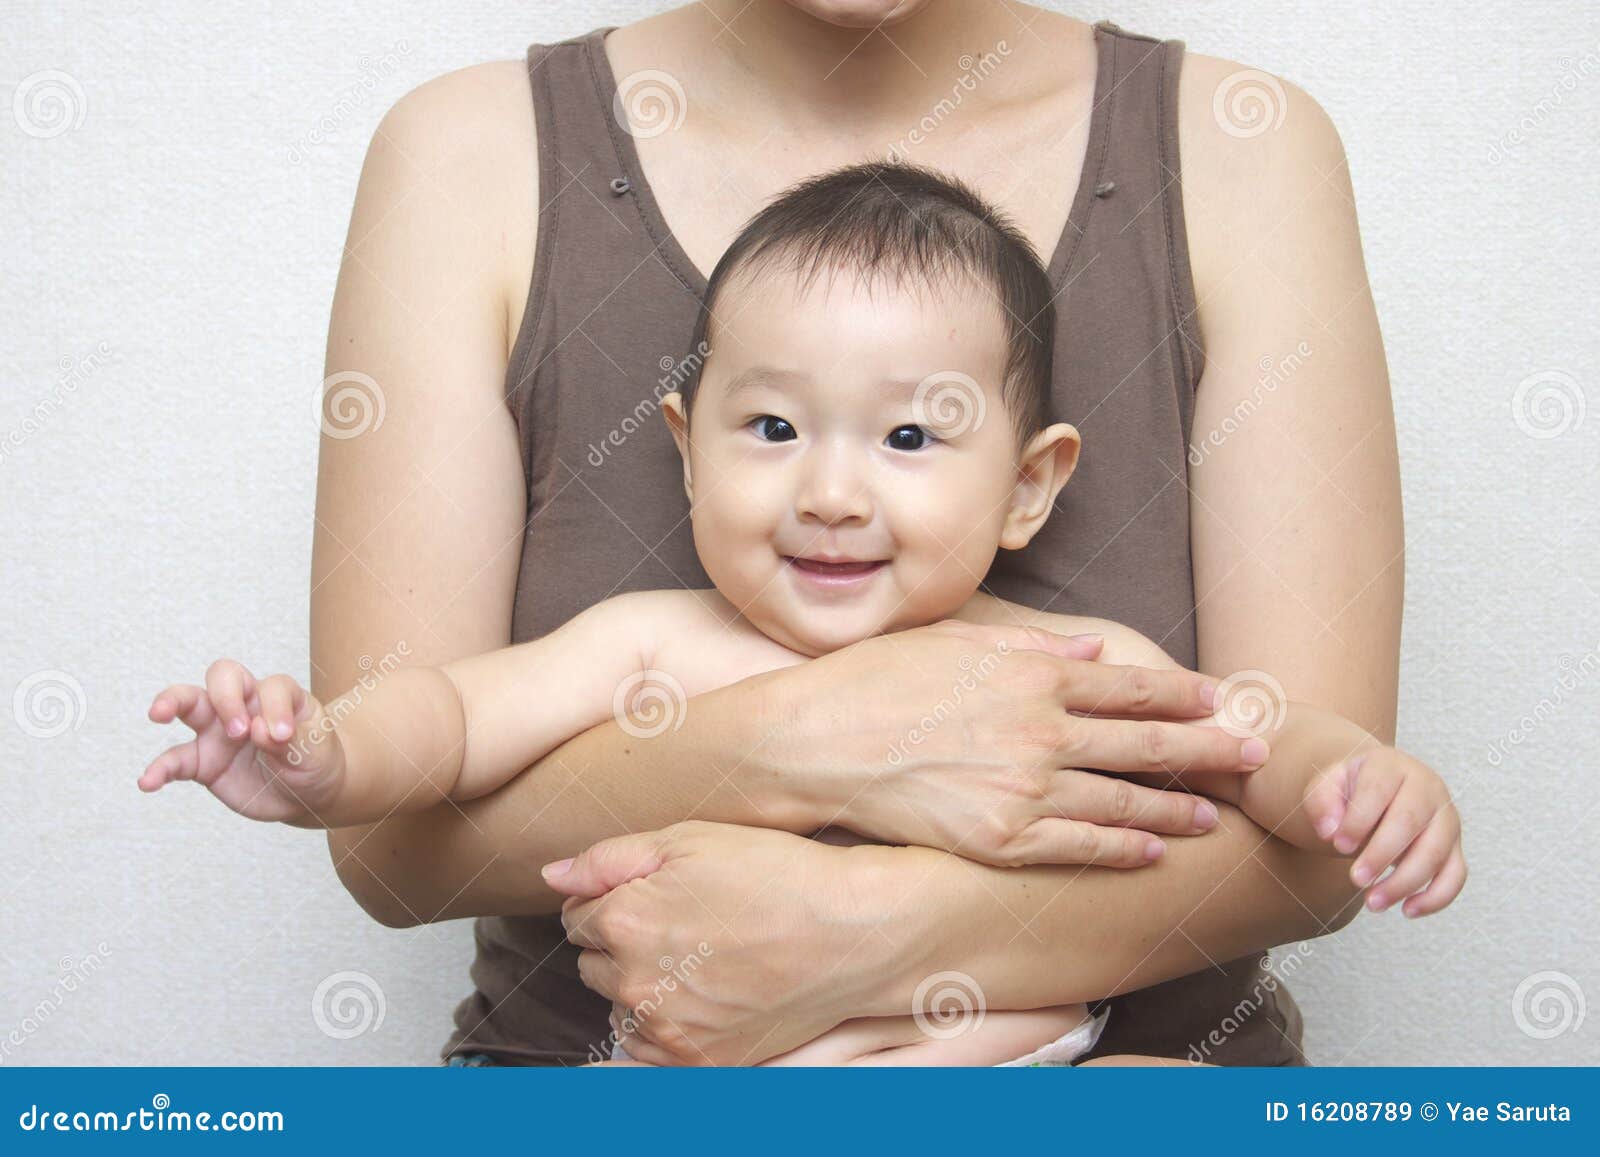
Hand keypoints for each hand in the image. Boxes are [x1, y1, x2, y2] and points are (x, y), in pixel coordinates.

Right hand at [140, 659, 341, 822]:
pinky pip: (175, 760)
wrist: (310, 792)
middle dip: (224, 696)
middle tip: (239, 731)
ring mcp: (219, 731)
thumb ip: (291, 738)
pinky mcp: (204, 761)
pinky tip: (148, 781)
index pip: (271, 687)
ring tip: (159, 714)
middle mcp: (245, 705)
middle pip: (222, 677)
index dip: (276, 708)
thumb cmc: (316, 759)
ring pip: (189, 703)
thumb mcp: (316, 749)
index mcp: (278, 696)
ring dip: (171, 702)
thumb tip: (258, 730)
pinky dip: (159, 769)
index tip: (285, 736)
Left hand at [545, 821, 895, 1065]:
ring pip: (618, 1005)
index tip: (656, 890)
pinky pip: (646, 1046)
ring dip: (639, 983)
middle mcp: (635, 983)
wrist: (851, 933)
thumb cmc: (775, 875)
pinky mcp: (697, 1062)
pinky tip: (702, 992)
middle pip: (591, 962)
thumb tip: (551, 876)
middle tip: (682, 919)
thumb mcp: (691, 838)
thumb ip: (608, 858)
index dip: (613, 897)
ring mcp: (667, 1030)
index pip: (576, 916)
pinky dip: (661, 1022)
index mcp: (625, 921)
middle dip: (621, 940)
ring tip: (698, 955)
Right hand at [770, 619, 1260, 867]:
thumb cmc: (873, 682)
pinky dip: (1124, 851)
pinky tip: (1154, 853)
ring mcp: (1025, 790)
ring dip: (1177, 809)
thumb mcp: (953, 641)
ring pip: (1123, 802)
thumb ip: (1032, 647)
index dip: (1184, 694)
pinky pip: (1080, 848)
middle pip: (1145, 742)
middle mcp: (1042, 732)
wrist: (814, 744)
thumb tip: (1094, 654)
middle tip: (1252, 756)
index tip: (1220, 698)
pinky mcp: (1001, 839)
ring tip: (1215, 815)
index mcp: (1033, 676)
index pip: (1130, 686)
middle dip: (1208, 749)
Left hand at [1303, 748, 1466, 917]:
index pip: (1379, 789)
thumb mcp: (1326, 784)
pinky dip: (1437, 897)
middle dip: (1382, 855)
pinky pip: (1455, 874)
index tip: (1337, 844)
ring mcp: (1446, 818)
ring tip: (1372, 903)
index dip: (1359, 819)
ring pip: (1436, 852)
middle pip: (1410, 822)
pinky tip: (1407, 910)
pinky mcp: (1454, 846)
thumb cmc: (1349, 790)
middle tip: (1354, 880)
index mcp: (1391, 766)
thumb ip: (1321, 801)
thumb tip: (1329, 832)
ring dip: (1405, 882)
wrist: (1376, 790)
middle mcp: (1427, 788)